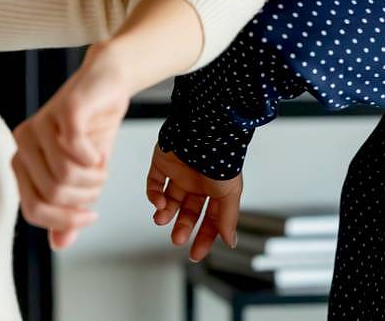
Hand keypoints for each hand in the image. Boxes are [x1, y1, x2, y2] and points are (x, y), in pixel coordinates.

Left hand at [12, 41, 130, 249]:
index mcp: (21, 160)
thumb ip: (69, 208)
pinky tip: (99, 152)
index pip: (33, 210)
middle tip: (100, 183)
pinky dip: (94, 158)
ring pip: (66, 175)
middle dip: (85, 197)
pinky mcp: (63, 109)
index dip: (65, 220)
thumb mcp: (83, 176)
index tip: (91, 215)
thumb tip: (59, 244)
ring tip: (101, 167)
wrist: (109, 83)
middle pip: (53, 195)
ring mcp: (41, 123)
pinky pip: (75, 149)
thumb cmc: (94, 128)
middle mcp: (23, 142)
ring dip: (94, 179)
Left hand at [146, 144, 242, 261]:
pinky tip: (160, 202)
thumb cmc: (221, 158)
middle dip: (183, 227)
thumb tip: (230, 242)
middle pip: (188, 212)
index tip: (196, 253)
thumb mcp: (230, 193)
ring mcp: (179, 173)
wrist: (203, 130)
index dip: (204, 236)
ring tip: (162, 219)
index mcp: (216, 189)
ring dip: (165, 214)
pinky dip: (154, 196)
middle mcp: (198, 182)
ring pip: (169, 200)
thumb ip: (228, 218)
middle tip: (177, 239)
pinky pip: (154, 184)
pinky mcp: (162, 163)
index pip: (210, 219)